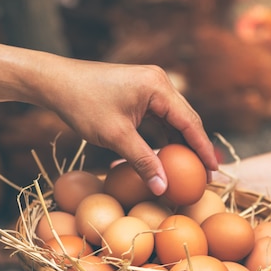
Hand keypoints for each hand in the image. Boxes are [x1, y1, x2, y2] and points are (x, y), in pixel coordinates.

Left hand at [42, 59, 217, 194]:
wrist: (56, 83)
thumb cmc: (83, 105)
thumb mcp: (115, 136)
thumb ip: (142, 162)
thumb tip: (164, 188)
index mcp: (158, 87)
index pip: (190, 121)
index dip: (204, 148)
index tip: (214, 171)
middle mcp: (158, 82)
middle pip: (186, 119)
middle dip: (195, 147)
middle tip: (206, 175)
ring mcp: (148, 86)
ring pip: (172, 119)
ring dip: (179, 143)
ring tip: (189, 169)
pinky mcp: (138, 92)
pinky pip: (158, 117)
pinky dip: (163, 136)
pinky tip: (166, 156)